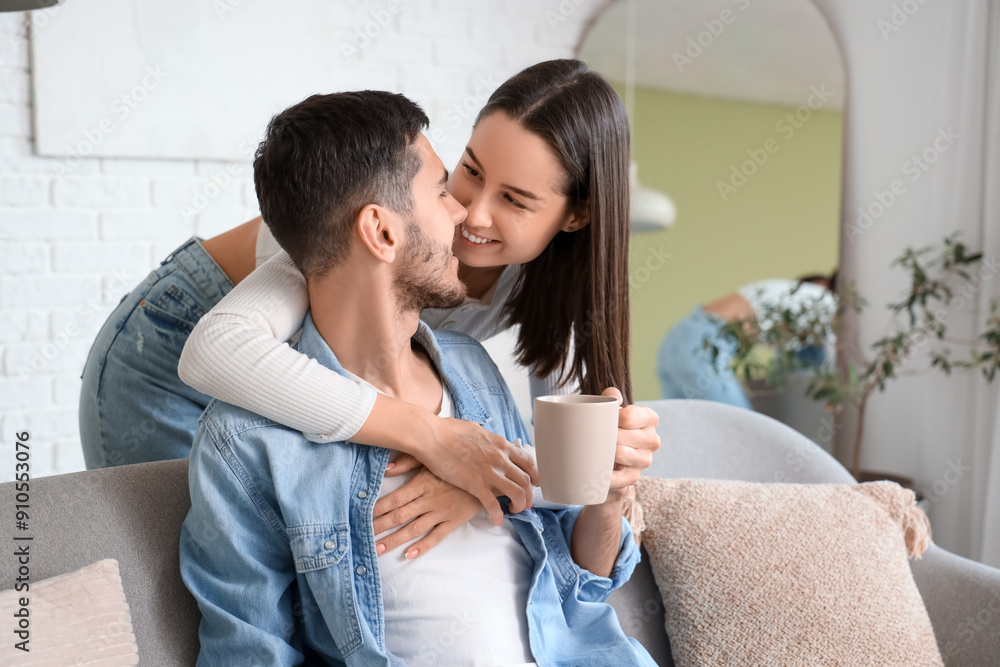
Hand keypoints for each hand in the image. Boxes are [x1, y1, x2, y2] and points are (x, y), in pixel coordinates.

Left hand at [372, 458, 481, 558]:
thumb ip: (409, 461)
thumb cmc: (457, 463)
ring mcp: (442, 512)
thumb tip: (386, 468)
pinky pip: (436, 536)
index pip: (395, 499)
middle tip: (362, 537)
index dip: (378, 509)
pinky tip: (409, 554)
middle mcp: (430, 499)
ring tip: (377, 549)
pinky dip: (423, 546)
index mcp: (423, 483)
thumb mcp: (433, 457)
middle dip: (379, 527)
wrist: (488, 475)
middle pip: (400, 516)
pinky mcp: (453, 521)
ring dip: (394, 540)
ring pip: (414, 529)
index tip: (363, 516)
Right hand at [419, 415, 537, 525]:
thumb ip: (487, 440)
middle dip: (529, 494)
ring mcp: (489, 472)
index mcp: (501, 444)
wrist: (432, 436)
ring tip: (514, 510)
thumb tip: (489, 443)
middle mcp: (500, 458)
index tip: (535, 483)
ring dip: (518, 505)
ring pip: (516, 493)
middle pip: (526, 480)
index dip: (535, 475)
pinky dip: (498, 515)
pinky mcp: (476, 485)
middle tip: (526, 503)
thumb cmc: (449, 431)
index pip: (528, 461)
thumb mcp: (476, 430)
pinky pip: (493, 505)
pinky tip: (496, 520)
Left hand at [601, 387, 659, 502]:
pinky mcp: (634, 477)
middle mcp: (653, 440)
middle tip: (593, 436)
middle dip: (604, 436)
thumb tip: (613, 397)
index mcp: (650, 418)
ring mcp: (645, 460)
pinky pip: (617, 478)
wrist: (610, 455)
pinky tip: (596, 473)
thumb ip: (611, 396)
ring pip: (619, 453)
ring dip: (604, 452)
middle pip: (621, 435)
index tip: (600, 419)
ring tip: (594, 449)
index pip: (629, 416)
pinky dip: (605, 476)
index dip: (611, 418)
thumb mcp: (611, 408)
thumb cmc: (611, 426)